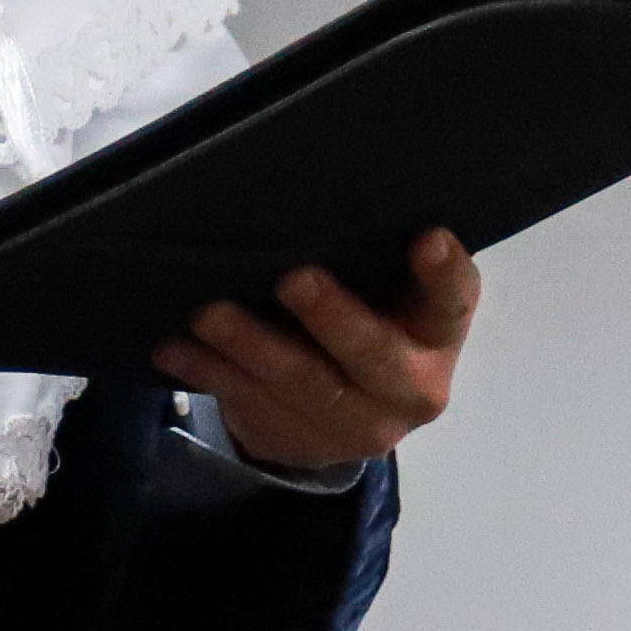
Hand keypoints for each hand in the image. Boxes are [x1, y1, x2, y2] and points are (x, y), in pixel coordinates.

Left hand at [157, 232, 480, 473]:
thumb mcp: (394, 290)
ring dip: (250, 349)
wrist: (351, 408)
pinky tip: (176, 349)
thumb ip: (380, 256)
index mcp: (439, 334)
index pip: (454, 300)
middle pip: (372, 356)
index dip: (443, 272)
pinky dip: (210, 375)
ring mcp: (356, 425)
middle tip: (293, 279)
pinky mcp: (303, 443)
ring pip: (302, 387)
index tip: (428, 237)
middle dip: (331, 319)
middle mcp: (412, 388)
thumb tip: (330, 186)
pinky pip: (252, 408)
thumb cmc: (372, 316)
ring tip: (209, 315)